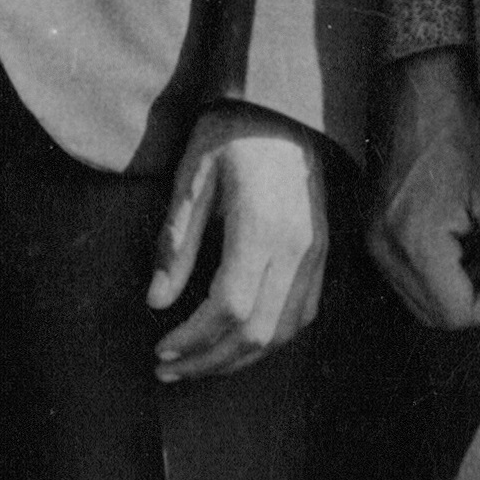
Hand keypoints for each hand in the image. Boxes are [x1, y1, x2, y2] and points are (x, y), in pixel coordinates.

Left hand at [151, 108, 333, 379]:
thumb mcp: (191, 179)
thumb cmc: (231, 137)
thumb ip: (175, 242)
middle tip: (168, 368)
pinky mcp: (323, 256)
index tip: (161, 349)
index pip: (230, 305)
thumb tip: (156, 301)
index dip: (194, 337)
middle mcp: (297, 247)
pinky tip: (235, 344)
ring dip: (237, 358)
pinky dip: (268, 341)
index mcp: (261, 226)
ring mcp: (316, 254)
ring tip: (195, 365)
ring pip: (282, 332)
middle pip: (256, 330)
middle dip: (209, 360)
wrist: (286, 110)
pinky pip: (301, 316)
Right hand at [369, 49, 479, 332]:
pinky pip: (405, 278)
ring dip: (454, 289)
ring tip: (477, 247)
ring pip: (419, 301)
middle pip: (435, 316)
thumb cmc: (463, 138)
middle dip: (474, 302)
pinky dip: (435, 274)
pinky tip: (455, 239)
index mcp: (416, 243)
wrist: (418, 93)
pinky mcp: (370, 233)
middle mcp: (384, 250)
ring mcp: (372, 242)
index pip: (457, 314)